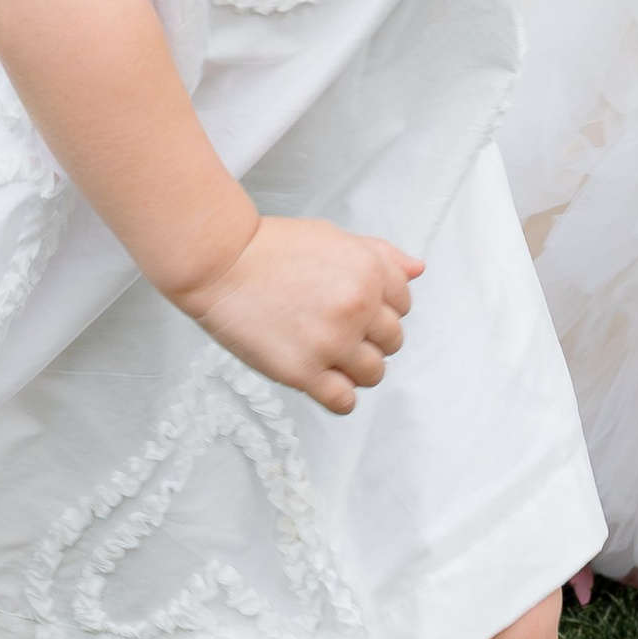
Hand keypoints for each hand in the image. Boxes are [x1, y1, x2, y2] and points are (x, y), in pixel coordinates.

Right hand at [170, 213, 418, 414]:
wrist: (219, 263)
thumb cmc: (271, 248)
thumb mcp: (334, 237)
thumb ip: (380, 255)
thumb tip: (417, 269)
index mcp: (369, 271)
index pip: (403, 304)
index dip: (380, 308)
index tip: (357, 308)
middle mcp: (357, 307)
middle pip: (393, 341)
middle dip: (370, 338)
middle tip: (337, 330)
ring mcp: (332, 341)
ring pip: (374, 374)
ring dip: (356, 368)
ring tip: (328, 355)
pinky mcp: (303, 371)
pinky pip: (344, 401)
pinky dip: (339, 397)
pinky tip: (322, 380)